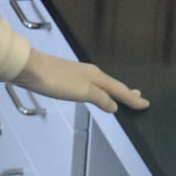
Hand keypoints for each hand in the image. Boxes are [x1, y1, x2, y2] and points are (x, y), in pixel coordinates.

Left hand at [16, 49, 148, 111]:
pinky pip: (92, 86)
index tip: (146, 103)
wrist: (29, 69)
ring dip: (113, 91)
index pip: (119, 89)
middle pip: (112, 84)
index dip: (132, 98)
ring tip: (122, 96)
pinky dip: (100, 90)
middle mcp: (89, 73)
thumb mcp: (82, 92)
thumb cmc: (56, 81)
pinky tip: (96, 93)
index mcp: (95, 76)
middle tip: (138, 97)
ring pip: (102, 84)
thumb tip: (114, 105)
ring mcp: (78, 75)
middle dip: (126, 92)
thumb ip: (100, 98)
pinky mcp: (67, 78)